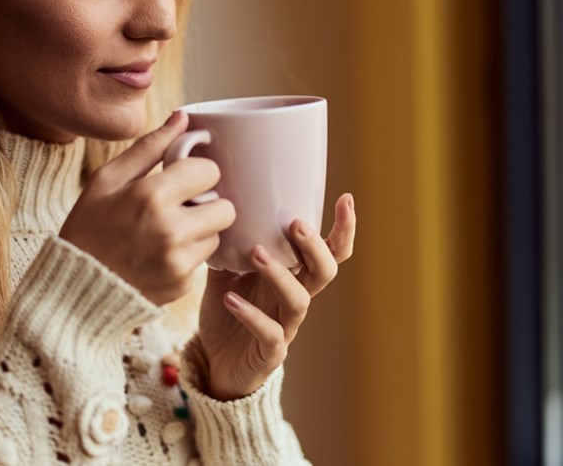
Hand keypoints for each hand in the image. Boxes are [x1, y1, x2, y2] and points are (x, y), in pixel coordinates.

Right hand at [59, 111, 236, 304]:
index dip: (197, 172)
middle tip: (181, 207)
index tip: (181, 179)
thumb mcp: (107, 180)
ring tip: (166, 233)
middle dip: (207, 204)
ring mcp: (179, 262)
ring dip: (199, 232)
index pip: (210, 171)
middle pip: (226, 207)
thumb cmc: (88, 227)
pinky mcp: (182, 286)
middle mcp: (171, 230)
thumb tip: (183, 118)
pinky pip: (202, 263)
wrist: (73, 287)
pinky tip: (159, 256)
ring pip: (216, 236)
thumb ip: (149, 147)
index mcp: (152, 196)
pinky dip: (187, 257)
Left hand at [198, 192, 355, 399]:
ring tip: (255, 253)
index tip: (346, 199)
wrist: (215, 363)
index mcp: (293, 276)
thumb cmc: (227, 314)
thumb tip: (219, 208)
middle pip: (325, 272)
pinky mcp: (270, 353)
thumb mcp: (225, 273)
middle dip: (315, 247)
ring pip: (299, 301)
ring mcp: (286, 327)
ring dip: (280, 275)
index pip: (329, 252)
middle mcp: (295, 299)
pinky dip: (251, 315)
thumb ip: (229, 245)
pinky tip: (229, 299)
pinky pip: (270, 334)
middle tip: (295, 224)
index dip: (343, 229)